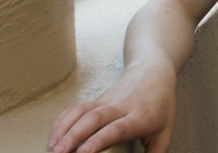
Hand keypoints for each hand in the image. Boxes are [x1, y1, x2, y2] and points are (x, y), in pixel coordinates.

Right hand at [47, 62, 176, 152]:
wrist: (154, 72)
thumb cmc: (161, 106)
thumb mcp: (165, 132)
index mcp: (140, 117)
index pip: (116, 128)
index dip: (98, 140)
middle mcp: (121, 107)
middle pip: (94, 118)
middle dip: (74, 136)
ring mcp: (106, 101)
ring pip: (82, 111)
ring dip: (64, 129)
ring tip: (52, 149)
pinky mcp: (96, 99)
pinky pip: (76, 108)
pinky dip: (62, 121)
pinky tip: (53, 136)